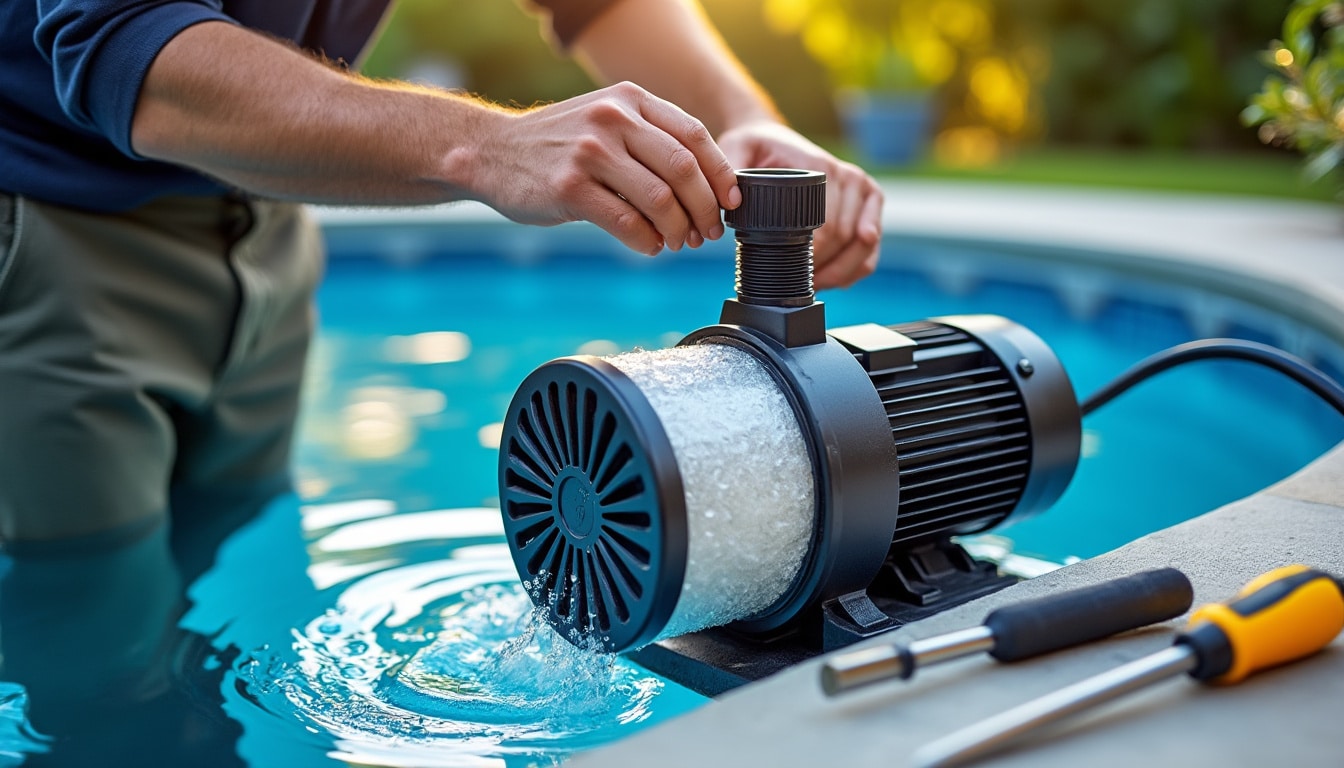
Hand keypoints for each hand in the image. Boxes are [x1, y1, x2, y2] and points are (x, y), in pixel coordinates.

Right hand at [477, 82, 740, 255]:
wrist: (488, 152)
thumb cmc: (557, 146)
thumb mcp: (605, 121)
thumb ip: (649, 139)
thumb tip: (707, 187)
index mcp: (630, 100)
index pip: (695, 136)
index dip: (720, 175)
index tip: (730, 203)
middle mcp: (613, 119)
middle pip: (684, 169)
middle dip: (704, 209)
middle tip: (706, 233)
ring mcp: (590, 152)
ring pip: (660, 199)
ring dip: (677, 230)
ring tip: (676, 242)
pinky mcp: (569, 188)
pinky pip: (627, 223)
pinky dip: (647, 242)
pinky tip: (648, 246)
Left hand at [717, 121, 882, 288]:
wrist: (775, 139)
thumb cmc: (757, 147)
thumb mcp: (736, 149)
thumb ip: (731, 170)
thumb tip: (733, 201)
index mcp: (822, 166)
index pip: (827, 224)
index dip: (811, 256)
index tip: (792, 271)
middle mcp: (849, 177)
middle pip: (844, 239)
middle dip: (821, 268)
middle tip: (796, 283)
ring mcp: (863, 190)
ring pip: (862, 247)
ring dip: (839, 273)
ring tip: (812, 283)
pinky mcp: (871, 202)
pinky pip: (871, 246)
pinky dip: (854, 268)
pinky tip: (832, 277)